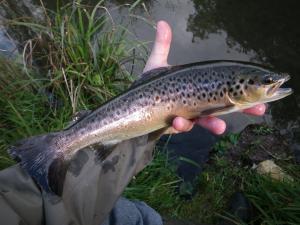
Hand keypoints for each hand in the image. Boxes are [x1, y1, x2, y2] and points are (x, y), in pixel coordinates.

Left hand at [143, 21, 265, 134]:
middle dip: (241, 109)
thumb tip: (162, 23)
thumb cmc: (148, 85)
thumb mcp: (157, 64)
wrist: (133, 106)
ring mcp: (187, 115)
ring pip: (206, 121)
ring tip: (220, 127)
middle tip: (259, 111)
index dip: (241, 91)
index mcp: (197, 86)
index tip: (259, 91)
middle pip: (223, 106)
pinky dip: (183, 125)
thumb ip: (163, 46)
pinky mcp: (176, 125)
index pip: (223, 87)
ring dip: (214, 124)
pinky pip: (184, 127)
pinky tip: (178, 121)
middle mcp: (196, 101)